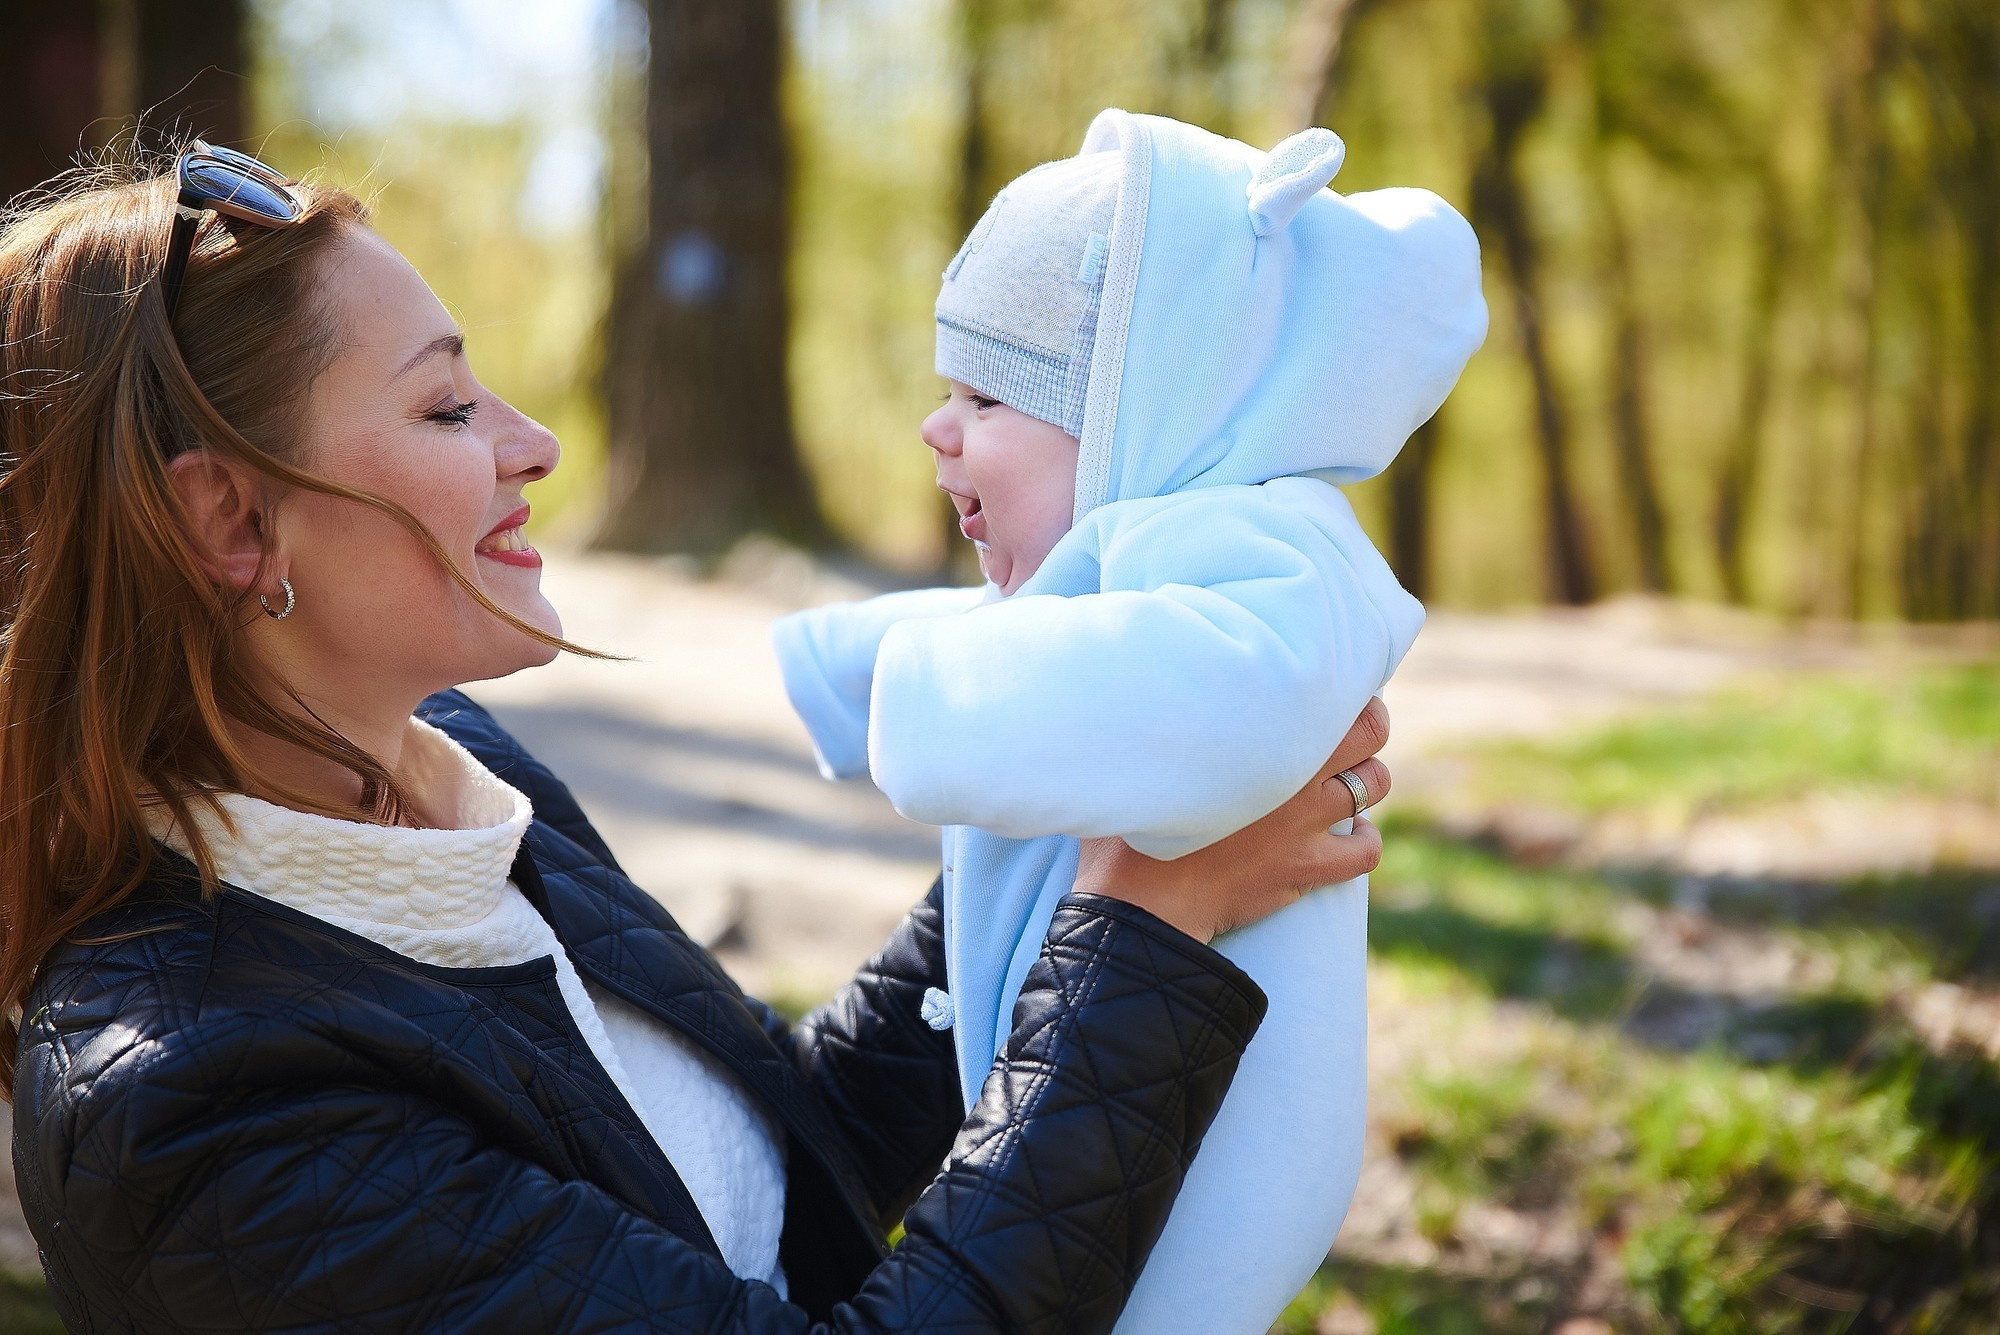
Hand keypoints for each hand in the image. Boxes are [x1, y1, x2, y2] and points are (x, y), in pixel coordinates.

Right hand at [1072, 698, 1391, 943]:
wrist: (1146, 897)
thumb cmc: (1134, 824)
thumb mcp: (1151, 757)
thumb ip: (1172, 722)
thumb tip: (1159, 685)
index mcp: (1262, 736)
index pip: (1331, 694)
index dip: (1340, 690)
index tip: (1326, 691)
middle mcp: (1296, 775)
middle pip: (1369, 734)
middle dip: (1367, 728)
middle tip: (1350, 732)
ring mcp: (1307, 825)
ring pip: (1374, 785)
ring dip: (1365, 780)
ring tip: (1345, 781)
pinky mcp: (1307, 868)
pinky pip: (1367, 851)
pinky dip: (1365, 840)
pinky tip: (1350, 835)